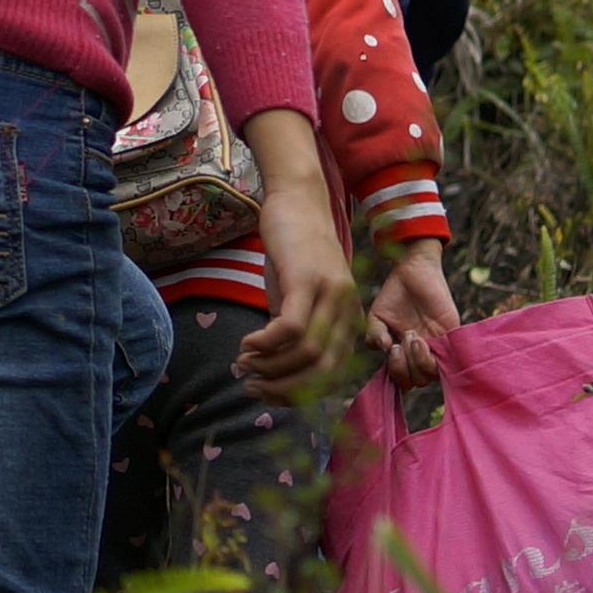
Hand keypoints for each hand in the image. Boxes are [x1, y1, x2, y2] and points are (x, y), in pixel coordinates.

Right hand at [234, 111, 351, 388]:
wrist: (297, 200)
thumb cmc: (294, 250)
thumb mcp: (296, 297)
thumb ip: (293, 331)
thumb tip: (268, 370)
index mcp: (348, 320)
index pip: (329, 376)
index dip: (295, 393)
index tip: (264, 391)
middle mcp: (346, 311)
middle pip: (320, 371)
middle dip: (281, 388)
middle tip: (250, 384)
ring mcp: (329, 294)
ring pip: (305, 353)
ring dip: (269, 367)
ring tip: (244, 362)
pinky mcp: (307, 279)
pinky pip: (289, 328)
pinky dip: (264, 344)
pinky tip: (246, 343)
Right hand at [364, 238, 459, 386]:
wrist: (414, 270)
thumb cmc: (394, 294)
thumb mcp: (376, 316)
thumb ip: (375, 336)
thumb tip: (384, 350)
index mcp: (403, 354)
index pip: (403, 380)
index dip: (397, 373)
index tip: (392, 348)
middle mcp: (421, 354)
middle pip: (418, 381)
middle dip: (406, 366)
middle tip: (403, 337)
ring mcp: (438, 346)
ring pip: (432, 374)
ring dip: (419, 360)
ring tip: (413, 334)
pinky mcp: (453, 335)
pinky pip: (452, 358)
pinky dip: (438, 354)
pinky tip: (426, 337)